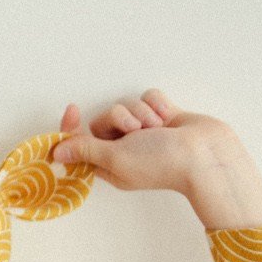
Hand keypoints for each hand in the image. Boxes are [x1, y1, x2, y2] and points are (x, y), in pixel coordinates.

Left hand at [50, 89, 245, 194]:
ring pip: (128, 105)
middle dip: (120, 118)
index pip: (81, 142)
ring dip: (142, 113)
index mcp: (109, 164)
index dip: (73, 127)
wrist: (204, 154)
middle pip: (105, 119)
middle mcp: (125, 148)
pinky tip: (169, 118)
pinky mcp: (161, 116)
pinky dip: (158, 105)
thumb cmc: (161, 162)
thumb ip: (86, 150)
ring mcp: (144, 132)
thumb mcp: (115, 158)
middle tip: (135, 131)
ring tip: (157, 129)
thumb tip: (56, 153)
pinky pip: (149, 97)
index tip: (72, 109)